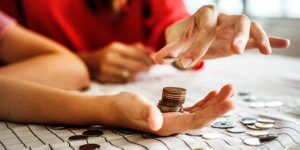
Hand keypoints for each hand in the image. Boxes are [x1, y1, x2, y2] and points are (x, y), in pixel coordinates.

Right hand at [80, 42, 153, 82]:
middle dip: (146, 67)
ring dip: (139, 74)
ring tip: (144, 72)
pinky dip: (130, 78)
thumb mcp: (119, 48)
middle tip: (152, 68)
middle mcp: (111, 57)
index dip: (148, 58)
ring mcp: (107, 69)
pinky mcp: (104, 78)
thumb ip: (135, 49)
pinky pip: (122, 80)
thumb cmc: (107, 54)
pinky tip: (134, 76)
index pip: (136, 54)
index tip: (155, 61)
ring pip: (130, 74)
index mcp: (116, 48)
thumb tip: (152, 50)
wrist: (88, 63)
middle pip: (135, 65)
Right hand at [111, 84, 233, 135]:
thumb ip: (146, 113)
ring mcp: (175, 120)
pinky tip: (213, 94)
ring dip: (215, 102)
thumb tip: (156, 123)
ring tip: (228, 89)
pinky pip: (193, 109)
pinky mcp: (173, 113)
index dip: (214, 114)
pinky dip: (205, 102)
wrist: (117, 108)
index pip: (196, 121)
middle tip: (232, 90)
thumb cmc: (124, 107)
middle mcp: (175, 125)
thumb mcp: (134, 106)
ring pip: (200, 113)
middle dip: (219, 105)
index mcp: (168, 125)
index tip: (231, 103)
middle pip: (203, 117)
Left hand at [154, 5, 289, 67]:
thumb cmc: (185, 37)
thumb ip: (168, 51)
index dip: (196, 46)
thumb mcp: (176, 43)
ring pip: (251, 25)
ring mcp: (233, 25)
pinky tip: (283, 44)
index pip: (205, 29)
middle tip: (234, 51)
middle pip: (236, 20)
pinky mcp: (241, 36)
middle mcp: (222, 17)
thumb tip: (156, 59)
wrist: (192, 34)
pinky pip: (258, 35)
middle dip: (236, 34)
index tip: (187, 64)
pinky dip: (270, 39)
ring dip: (257, 36)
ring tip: (263, 50)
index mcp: (204, 15)